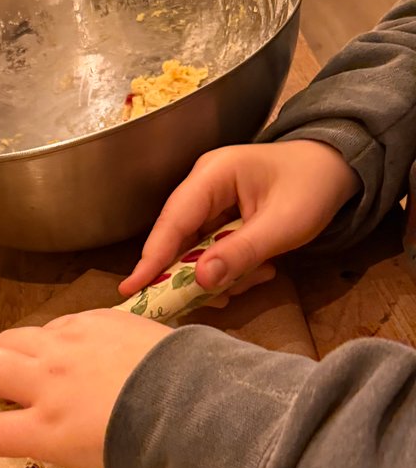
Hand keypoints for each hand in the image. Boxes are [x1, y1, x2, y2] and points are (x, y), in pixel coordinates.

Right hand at [0, 310, 170, 467]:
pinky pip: (57, 324)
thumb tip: (48, 433)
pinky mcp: (96, 319)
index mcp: (45, 429)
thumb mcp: (96, 464)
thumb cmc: (154, 451)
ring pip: (13, 337)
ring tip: (18, 368)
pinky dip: (49, 340)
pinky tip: (66, 351)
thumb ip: (60, 442)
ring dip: (5, 355)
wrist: (201, 407)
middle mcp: (46, 381)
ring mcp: (69, 345)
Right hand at [118, 140, 360, 296]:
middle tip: (219, 299)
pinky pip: (210, 252)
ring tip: (260, 275)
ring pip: (194, 251)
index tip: (130, 290)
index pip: (172, 221)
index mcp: (212, 175)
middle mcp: (201, 186)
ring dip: (221, 274)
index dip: (151, 259)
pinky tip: (258, 271)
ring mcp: (207, 202)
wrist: (336, 168)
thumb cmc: (313, 187)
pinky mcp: (217, 218)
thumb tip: (200, 281)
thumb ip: (241, 253)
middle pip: (177, 240)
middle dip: (196, 274)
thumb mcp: (283, 225)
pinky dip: (230, 268)